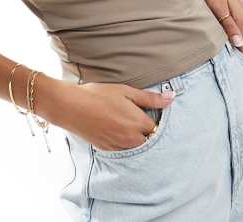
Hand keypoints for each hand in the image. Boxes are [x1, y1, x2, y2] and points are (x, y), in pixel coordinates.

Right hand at [57, 81, 175, 151]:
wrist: (71, 106)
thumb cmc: (98, 95)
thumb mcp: (125, 91)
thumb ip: (150, 98)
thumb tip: (171, 98)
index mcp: (138, 123)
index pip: (158, 128)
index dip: (157, 120)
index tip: (153, 114)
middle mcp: (131, 139)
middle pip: (150, 142)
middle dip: (149, 134)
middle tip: (142, 121)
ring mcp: (120, 147)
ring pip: (138, 149)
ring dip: (138, 141)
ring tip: (129, 126)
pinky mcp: (109, 150)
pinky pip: (125, 151)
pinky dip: (126, 144)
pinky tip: (118, 132)